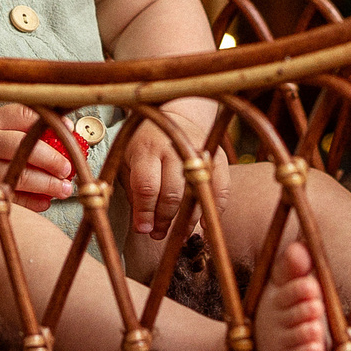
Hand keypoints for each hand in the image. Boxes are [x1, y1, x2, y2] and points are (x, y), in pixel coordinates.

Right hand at [0, 103, 74, 210]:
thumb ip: (13, 122)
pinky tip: (44, 203)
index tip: (71, 130)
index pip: (24, 115)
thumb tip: (56, 129)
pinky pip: (5, 198)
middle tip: (69, 169)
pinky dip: (28, 203)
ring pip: (17, 176)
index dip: (51, 122)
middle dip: (52, 160)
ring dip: (46, 185)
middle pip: (25, 148)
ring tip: (64, 189)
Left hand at [123, 106, 228, 240]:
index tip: (144, 229)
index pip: (147, 186)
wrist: (175, 117)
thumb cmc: (146, 146)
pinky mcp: (218, 156)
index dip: (145, 212)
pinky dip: (214, 209)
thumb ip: (133, 190)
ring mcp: (199, 152)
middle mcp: (174, 148)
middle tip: (158, 234)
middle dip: (165, 219)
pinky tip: (203, 223)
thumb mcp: (129, 161)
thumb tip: (143, 225)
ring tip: (178, 234)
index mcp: (148, 148)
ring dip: (187, 220)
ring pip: (196, 193)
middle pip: (172, 193)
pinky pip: (221, 188)